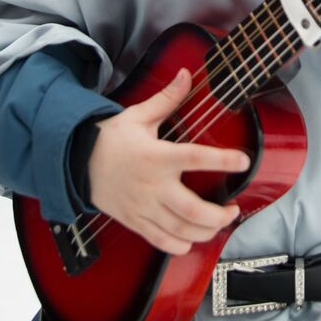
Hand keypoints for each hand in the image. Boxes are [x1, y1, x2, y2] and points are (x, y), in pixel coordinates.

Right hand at [88, 69, 247, 254]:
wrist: (76, 163)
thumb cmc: (110, 139)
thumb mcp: (138, 115)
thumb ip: (166, 98)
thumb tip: (186, 75)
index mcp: (156, 156)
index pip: (195, 157)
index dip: (222, 160)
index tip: (244, 160)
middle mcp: (152, 185)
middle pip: (192, 209)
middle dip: (219, 215)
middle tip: (233, 208)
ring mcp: (143, 207)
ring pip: (180, 229)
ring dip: (206, 230)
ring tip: (220, 222)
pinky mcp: (134, 221)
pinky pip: (160, 241)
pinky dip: (180, 245)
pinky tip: (193, 239)